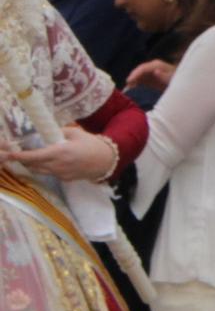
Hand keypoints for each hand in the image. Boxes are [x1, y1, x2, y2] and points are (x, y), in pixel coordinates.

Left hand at [0, 125, 117, 181]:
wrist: (107, 161)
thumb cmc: (92, 144)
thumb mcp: (75, 133)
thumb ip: (59, 132)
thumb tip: (45, 131)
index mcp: (59, 152)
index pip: (33, 156)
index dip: (19, 156)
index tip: (10, 153)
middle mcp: (58, 165)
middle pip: (33, 166)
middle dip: (23, 160)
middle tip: (18, 154)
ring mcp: (61, 174)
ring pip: (40, 171)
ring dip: (33, 165)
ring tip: (30, 158)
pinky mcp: (65, 179)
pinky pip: (50, 174)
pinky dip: (45, 168)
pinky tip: (49, 162)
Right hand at [125, 59, 175, 91]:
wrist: (182, 85)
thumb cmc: (178, 80)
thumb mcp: (172, 79)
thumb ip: (164, 75)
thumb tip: (155, 71)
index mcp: (157, 65)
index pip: (143, 68)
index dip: (135, 74)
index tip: (129, 81)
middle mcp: (152, 67)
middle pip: (139, 71)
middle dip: (132, 77)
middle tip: (127, 85)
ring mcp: (151, 72)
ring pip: (138, 75)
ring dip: (133, 81)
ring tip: (128, 88)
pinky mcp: (150, 78)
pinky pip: (141, 80)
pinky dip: (136, 84)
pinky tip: (131, 88)